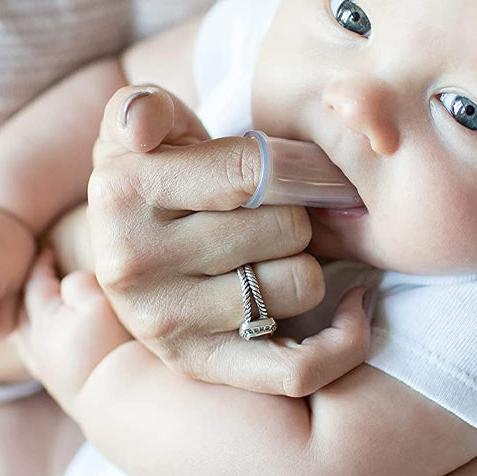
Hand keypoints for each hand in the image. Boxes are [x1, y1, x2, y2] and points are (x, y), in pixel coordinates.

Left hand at [15, 248, 131, 409]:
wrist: (117, 399)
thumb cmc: (108, 348)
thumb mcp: (96, 303)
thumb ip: (80, 284)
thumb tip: (73, 283)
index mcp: (43, 321)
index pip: (35, 285)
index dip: (41, 265)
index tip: (47, 250)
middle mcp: (38, 346)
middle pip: (24, 312)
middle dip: (30, 292)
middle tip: (39, 277)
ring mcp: (48, 369)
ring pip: (29, 338)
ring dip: (32, 321)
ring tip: (41, 311)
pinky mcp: (63, 387)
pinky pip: (41, 359)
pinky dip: (42, 345)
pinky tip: (53, 347)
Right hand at [86, 86, 369, 394]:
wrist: (129, 243)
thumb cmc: (159, 168)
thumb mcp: (143, 125)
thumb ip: (143, 107)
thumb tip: (141, 126)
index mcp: (124, 190)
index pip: (254, 172)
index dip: (304, 167)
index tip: (319, 170)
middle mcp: (134, 262)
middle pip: (286, 228)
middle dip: (298, 213)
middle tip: (281, 212)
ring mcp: (166, 321)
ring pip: (300, 284)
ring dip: (305, 263)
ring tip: (276, 252)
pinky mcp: (198, 364)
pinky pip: (296, 369)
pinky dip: (342, 341)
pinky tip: (352, 306)